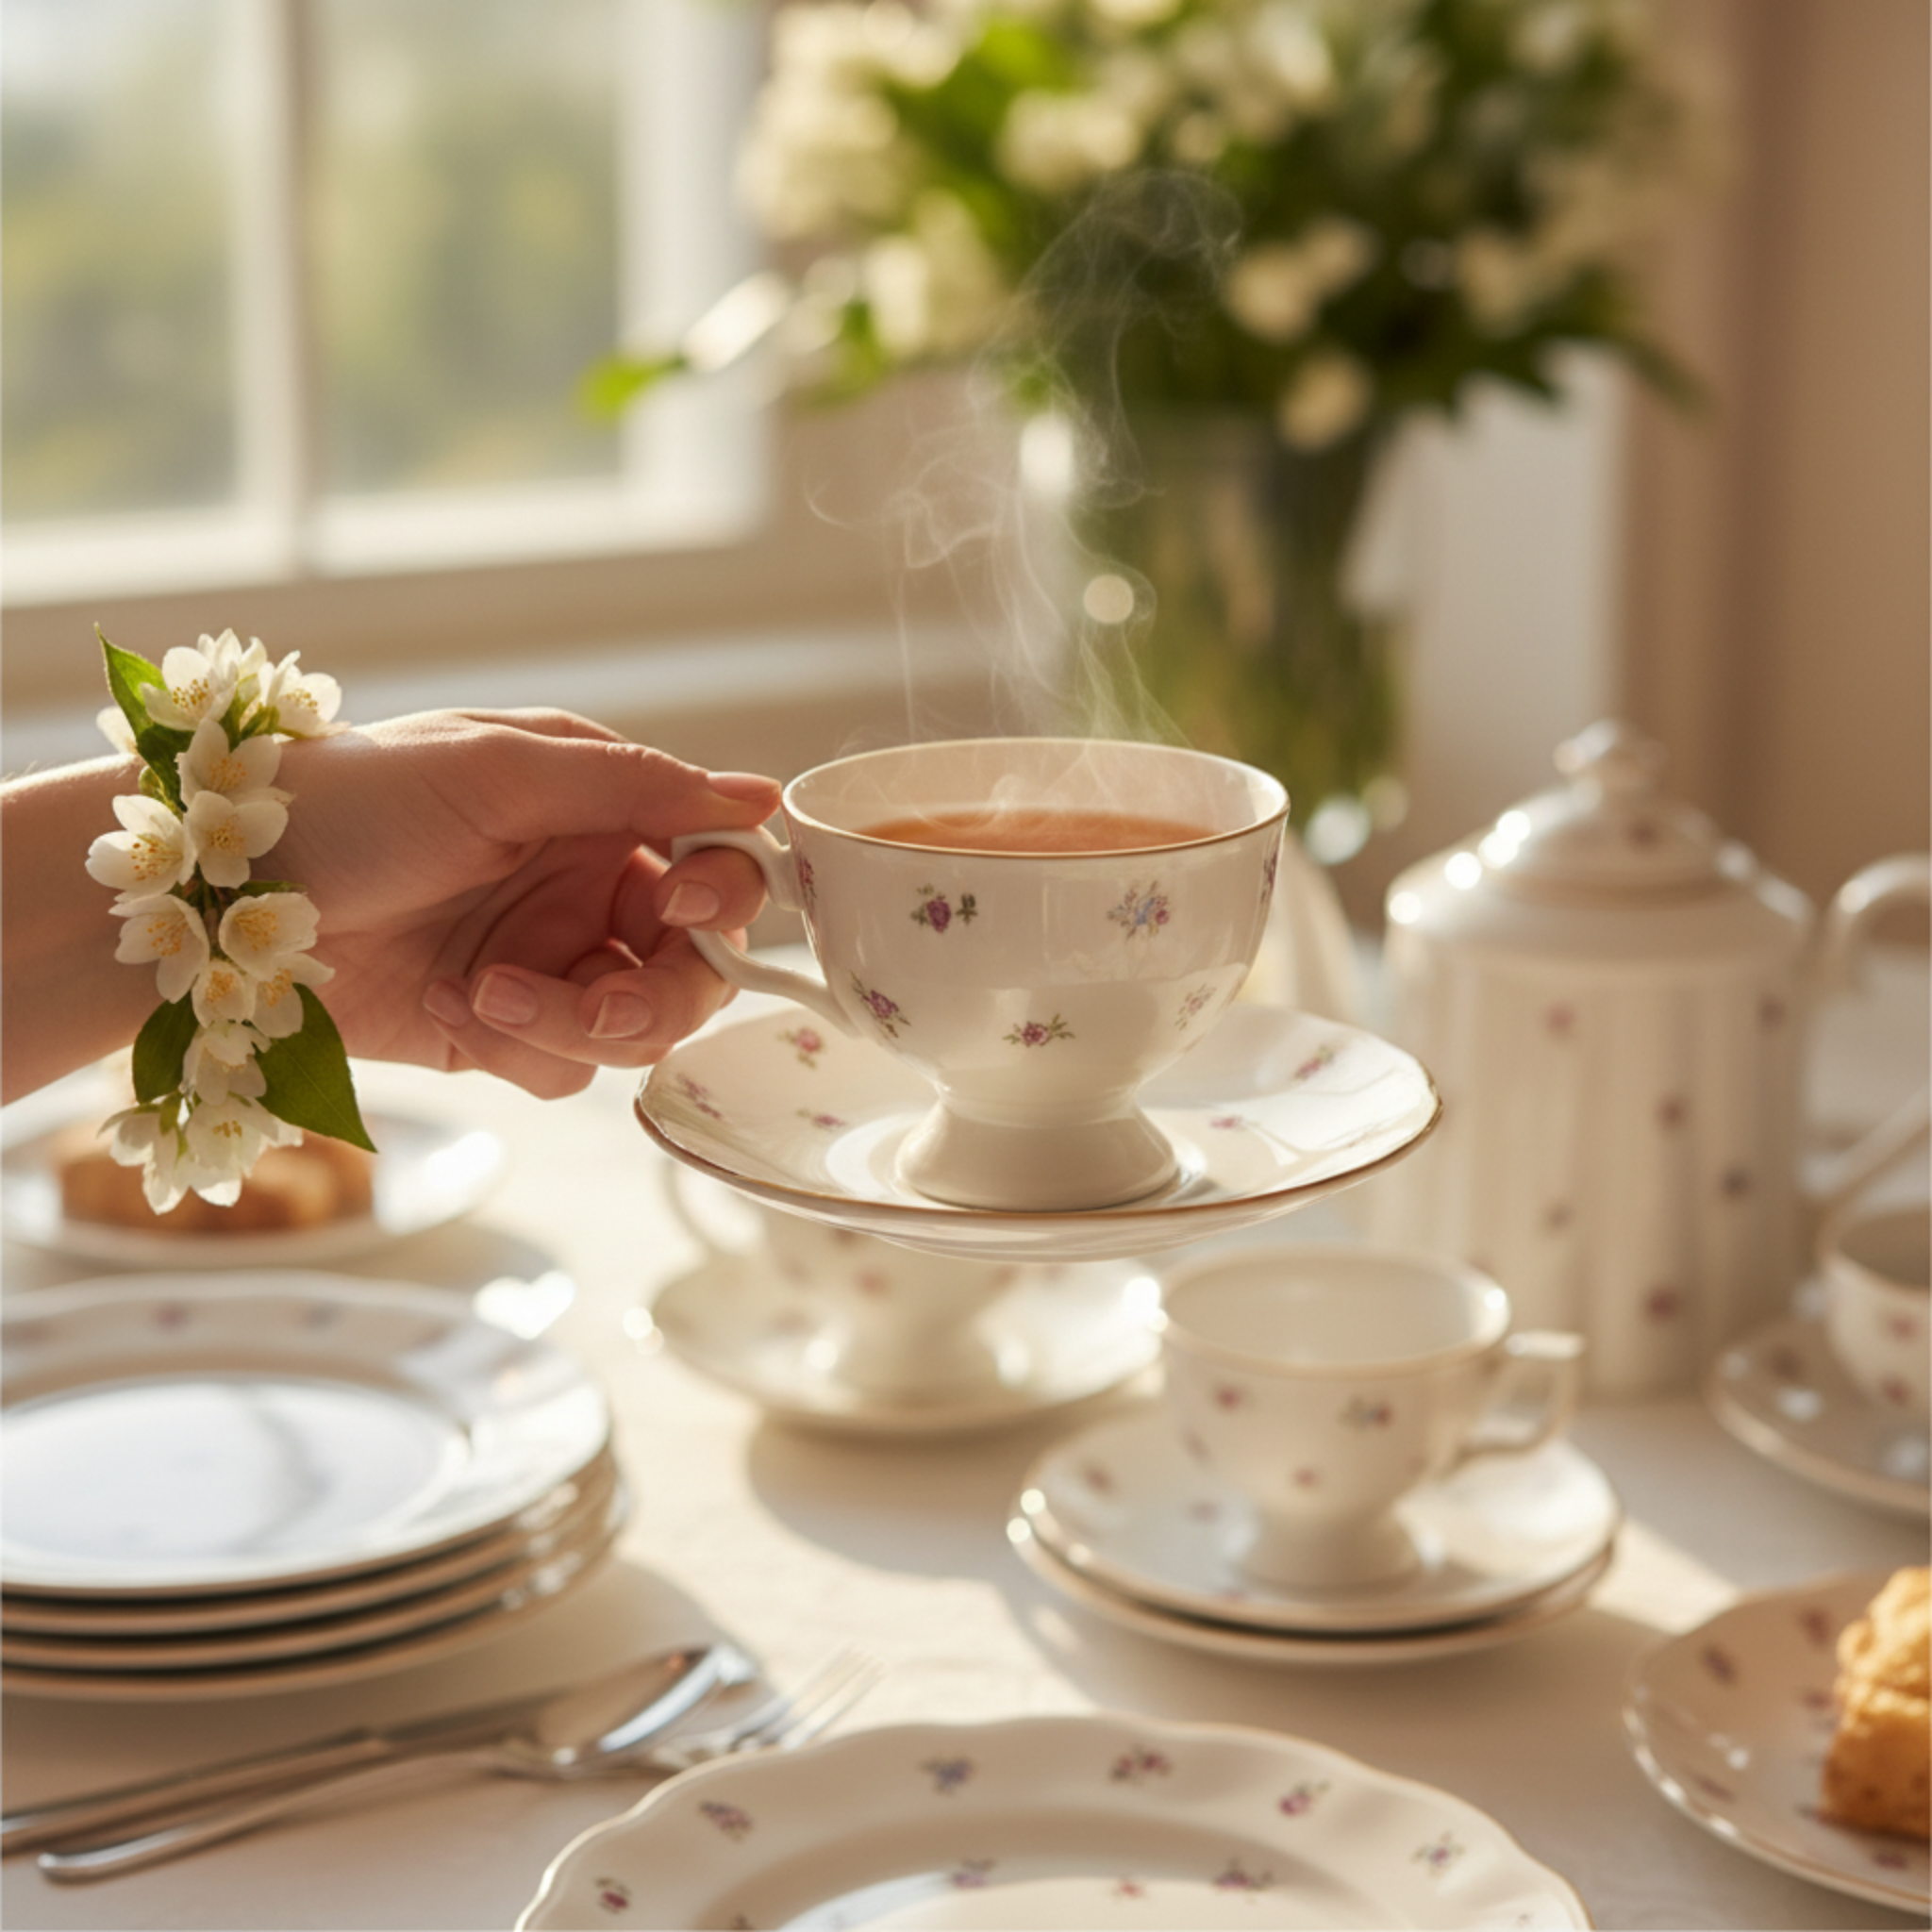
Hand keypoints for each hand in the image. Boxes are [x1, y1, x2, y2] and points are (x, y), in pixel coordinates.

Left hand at [273, 709, 781, 1097]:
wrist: (219, 900)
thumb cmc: (351, 799)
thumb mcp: (499, 768)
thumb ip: (635, 785)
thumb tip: (763, 798)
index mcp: (596, 811)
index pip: (714, 864)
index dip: (723, 897)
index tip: (682, 905)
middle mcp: (583, 889)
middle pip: (694, 969)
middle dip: (655, 994)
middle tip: (601, 1001)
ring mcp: (545, 963)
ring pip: (635, 1031)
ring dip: (573, 1023)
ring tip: (490, 991)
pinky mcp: (500, 1031)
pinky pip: (565, 1070)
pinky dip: (522, 1047)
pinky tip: (456, 1005)